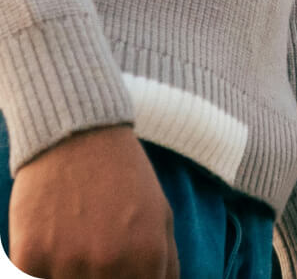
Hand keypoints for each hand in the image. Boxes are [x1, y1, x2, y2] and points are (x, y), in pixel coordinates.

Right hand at [10, 124, 178, 277]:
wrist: (79, 134)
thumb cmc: (124, 175)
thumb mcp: (161, 214)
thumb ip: (166, 263)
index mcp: (147, 257)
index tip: (118, 273)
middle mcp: (110, 265)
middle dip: (100, 278)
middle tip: (94, 250)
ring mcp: (68, 264)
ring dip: (69, 274)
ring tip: (74, 242)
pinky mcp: (29, 259)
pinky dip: (40, 271)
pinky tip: (49, 244)